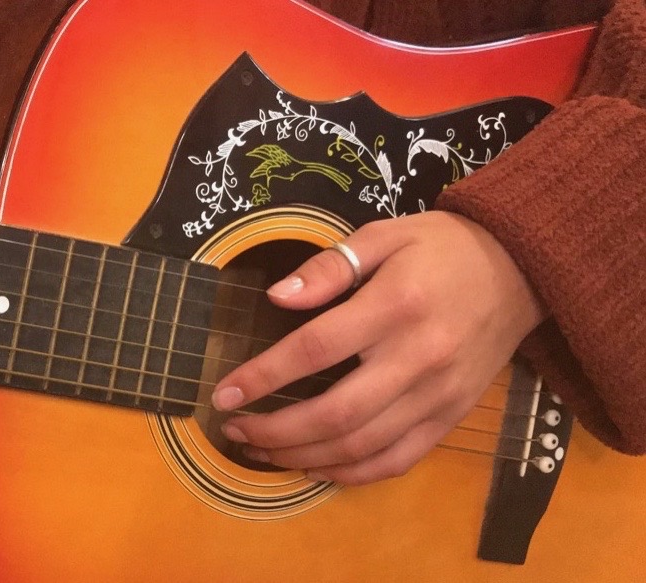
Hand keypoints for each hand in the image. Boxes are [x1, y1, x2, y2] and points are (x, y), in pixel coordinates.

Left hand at [210, 211, 545, 484]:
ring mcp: (438, 395)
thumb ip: (329, 266)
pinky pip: (396, 460)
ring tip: (260, 449)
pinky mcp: (451, 417)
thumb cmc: (442, 248)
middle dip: (274, 429)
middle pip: (334, 413)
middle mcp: (418, 358)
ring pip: (361, 446)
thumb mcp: (384, 235)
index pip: (315, 350)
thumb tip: (276, 296)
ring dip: (302, 456)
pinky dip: (350, 473)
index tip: (223, 392)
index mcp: (394, 307)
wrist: (523, 270)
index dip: (263, 376)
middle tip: (234, 428)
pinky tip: (313, 466)